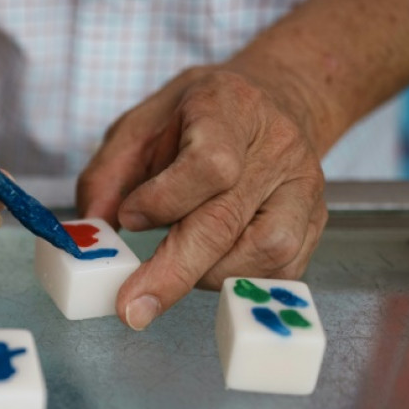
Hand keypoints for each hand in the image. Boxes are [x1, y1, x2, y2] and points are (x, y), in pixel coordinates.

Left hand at [77, 66, 327, 329]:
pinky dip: (240, 279)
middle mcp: (276, 147)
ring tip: (177, 264)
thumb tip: (92, 230)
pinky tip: (210, 267)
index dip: (165, 200)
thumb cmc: (195, 116)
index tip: (129, 218)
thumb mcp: (139, 125)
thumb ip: (107, 175)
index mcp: (227, 110)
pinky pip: (284, 268)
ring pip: (264, 251)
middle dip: (173, 272)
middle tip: (133, 307)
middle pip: (228, 220)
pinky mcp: (316, 218)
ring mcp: (303, 185)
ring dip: (208, 274)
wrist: (269, 100)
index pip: (209, 165)